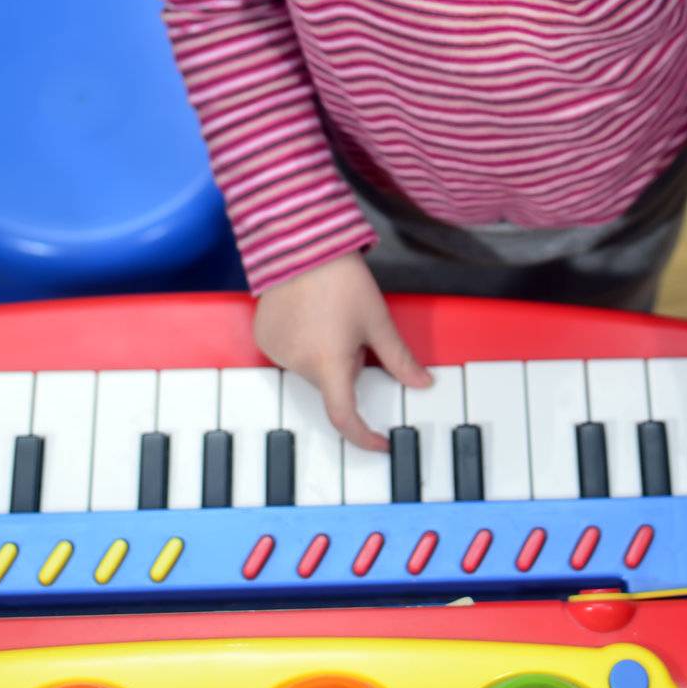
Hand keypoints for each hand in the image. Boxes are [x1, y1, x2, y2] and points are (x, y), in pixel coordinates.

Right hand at [252, 250, 432, 451]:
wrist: (303, 246)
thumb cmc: (342, 280)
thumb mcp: (378, 321)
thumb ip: (400, 359)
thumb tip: (423, 383)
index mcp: (329, 365)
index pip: (344, 417)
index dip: (363, 436)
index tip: (380, 442)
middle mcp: (297, 365)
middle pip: (331, 383)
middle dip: (347, 366)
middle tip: (355, 332)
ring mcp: (276, 352)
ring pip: (311, 368)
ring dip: (324, 355)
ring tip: (330, 316)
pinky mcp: (263, 337)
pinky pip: (290, 353)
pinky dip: (303, 344)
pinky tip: (309, 315)